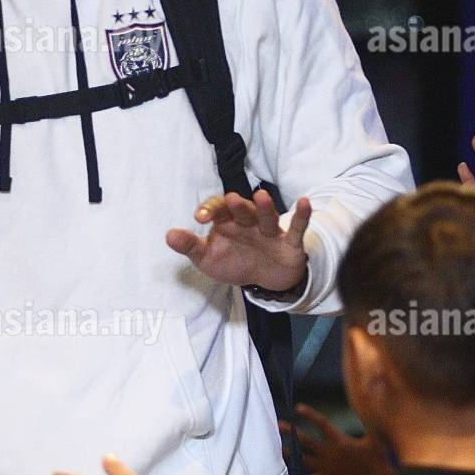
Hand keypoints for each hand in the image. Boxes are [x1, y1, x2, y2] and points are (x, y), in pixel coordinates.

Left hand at [167, 188, 310, 292]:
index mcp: (228, 222)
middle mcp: (249, 222)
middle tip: (229, 201)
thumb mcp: (208, 258)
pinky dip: (301, 216)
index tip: (199, 218)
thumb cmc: (234, 260)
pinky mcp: (289, 243)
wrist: (266, 278)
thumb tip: (168, 235)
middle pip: (243, 210)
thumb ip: (191, 246)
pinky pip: (297, 228)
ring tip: (261, 196)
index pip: (218, 209)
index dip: (210, 210)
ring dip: (265, 208)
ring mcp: (270, 231)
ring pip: (268, 217)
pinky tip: (305, 202)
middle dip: (237, 206)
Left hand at [280, 403, 395, 474]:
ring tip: (279, 448)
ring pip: (304, 459)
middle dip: (292, 432)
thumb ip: (368, 420)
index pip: (322, 424)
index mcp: (340, 441)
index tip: (298, 407)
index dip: (310, 415)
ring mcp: (326, 468)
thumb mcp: (374, 438)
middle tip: (279, 424)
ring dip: (291, 454)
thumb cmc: (378, 460)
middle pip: (306, 441)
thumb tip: (368, 403)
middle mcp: (330, 454)